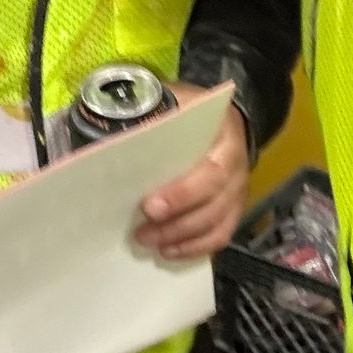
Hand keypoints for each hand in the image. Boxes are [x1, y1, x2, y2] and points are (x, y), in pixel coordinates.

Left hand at [133, 82, 249, 260]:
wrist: (224, 121)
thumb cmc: (191, 112)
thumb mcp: (175, 101)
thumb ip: (153, 115)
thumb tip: (113, 130)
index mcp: (225, 138)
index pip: (210, 172)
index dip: (181, 194)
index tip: (149, 205)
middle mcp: (238, 168)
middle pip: (213, 204)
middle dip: (176, 221)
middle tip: (142, 231)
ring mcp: (238, 192)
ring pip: (217, 224)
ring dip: (181, 238)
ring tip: (148, 241)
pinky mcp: (234, 210)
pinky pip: (220, 235)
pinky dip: (194, 247)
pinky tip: (168, 251)